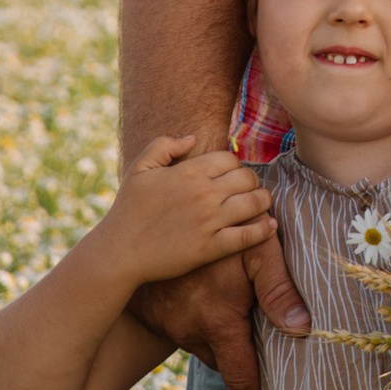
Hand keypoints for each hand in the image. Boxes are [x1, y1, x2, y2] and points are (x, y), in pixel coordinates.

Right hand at [104, 135, 276, 282]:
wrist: (120, 251)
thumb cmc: (128, 209)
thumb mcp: (140, 168)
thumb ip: (165, 145)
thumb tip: (192, 138)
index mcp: (188, 172)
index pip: (230, 159)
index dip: (234, 165)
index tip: (232, 174)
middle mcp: (204, 193)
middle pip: (247, 178)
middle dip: (251, 181)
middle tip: (248, 188)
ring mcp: (210, 221)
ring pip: (255, 203)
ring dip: (263, 201)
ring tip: (261, 203)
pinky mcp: (212, 247)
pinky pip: (248, 236)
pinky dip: (264, 230)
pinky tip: (270, 226)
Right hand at [127, 193, 310, 389]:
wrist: (166, 210)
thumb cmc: (222, 226)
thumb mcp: (258, 250)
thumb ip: (280, 290)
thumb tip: (304, 331)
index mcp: (217, 323)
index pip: (241, 380)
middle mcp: (187, 331)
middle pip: (223, 364)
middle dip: (243, 369)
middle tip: (267, 371)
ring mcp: (167, 324)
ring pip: (203, 348)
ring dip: (221, 343)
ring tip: (240, 326)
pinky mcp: (154, 315)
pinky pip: (184, 333)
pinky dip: (200, 327)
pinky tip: (211, 304)